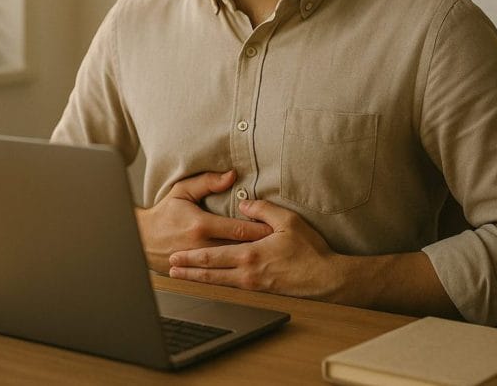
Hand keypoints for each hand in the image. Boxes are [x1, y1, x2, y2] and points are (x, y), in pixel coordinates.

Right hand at [135, 170, 272, 272]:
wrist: (140, 239)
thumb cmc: (164, 213)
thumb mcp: (182, 191)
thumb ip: (208, 182)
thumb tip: (231, 175)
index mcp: (201, 225)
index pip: (238, 229)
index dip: (260, 229)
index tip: (276, 229)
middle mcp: (202, 246)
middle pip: (240, 249)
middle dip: (261, 247)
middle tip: (283, 246)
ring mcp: (200, 262)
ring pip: (233, 264)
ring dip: (252, 261)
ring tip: (272, 259)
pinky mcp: (197, 272)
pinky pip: (222, 273)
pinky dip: (237, 271)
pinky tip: (250, 270)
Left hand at [168, 199, 345, 300]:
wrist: (327, 279)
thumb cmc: (311, 251)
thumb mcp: (288, 222)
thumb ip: (263, 210)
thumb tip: (243, 204)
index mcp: (250, 255)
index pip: (213, 255)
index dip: (192, 256)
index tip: (177, 254)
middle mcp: (247, 273)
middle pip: (210, 272)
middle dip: (188, 270)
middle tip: (170, 268)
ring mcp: (253, 285)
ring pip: (218, 283)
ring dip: (198, 279)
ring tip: (182, 277)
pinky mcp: (261, 292)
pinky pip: (232, 288)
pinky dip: (216, 286)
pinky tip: (211, 284)